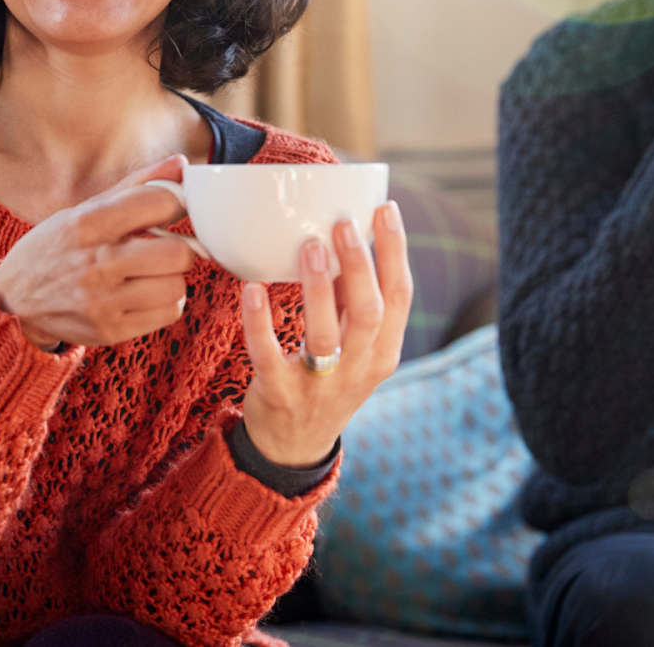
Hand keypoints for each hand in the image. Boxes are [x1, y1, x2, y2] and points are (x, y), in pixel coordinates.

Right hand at [0, 155, 195, 348]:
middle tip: (163, 247)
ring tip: (151, 273)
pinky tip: (146, 294)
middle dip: (178, 247)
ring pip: (176, 286)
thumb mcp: (84, 211)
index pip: (158, 204)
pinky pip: (169, 313)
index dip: (175, 203)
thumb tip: (182, 164)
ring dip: (171, 277)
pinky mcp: (110, 331)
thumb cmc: (55, 248)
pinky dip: (166, 302)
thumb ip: (136, 186)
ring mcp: (101, 303)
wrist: (13, 300)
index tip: (171, 209)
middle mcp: (93, 264)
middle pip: (176, 254)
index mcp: (86, 224)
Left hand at [239, 201, 411, 467]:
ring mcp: (321, 385)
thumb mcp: (353, 346)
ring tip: (309, 245)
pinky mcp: (281, 394)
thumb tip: (344, 238)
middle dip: (360, 265)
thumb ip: (350, 300)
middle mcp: (359, 368)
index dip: (396, 251)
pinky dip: (260, 322)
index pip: (401, 296)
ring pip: (326, 335)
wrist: (294, 446)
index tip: (386, 209)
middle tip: (343, 223)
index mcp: (384, 350)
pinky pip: (270, 355)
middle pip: (369, 312)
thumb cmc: (326, 379)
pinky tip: (251, 289)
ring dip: (318, 288)